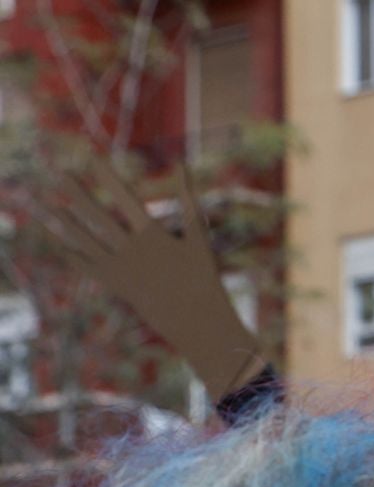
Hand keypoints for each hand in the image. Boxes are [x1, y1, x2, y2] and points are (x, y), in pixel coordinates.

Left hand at [38, 160, 267, 400]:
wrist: (196, 321)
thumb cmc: (203, 277)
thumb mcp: (198, 238)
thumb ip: (188, 200)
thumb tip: (184, 165)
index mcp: (153, 234)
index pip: (124, 197)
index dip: (106, 176)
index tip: (91, 157)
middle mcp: (131, 249)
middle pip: (97, 215)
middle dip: (76, 193)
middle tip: (59, 174)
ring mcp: (120, 268)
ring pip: (85, 239)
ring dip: (64, 221)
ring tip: (47, 205)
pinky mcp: (116, 284)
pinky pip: (89, 267)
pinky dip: (73, 255)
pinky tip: (60, 244)